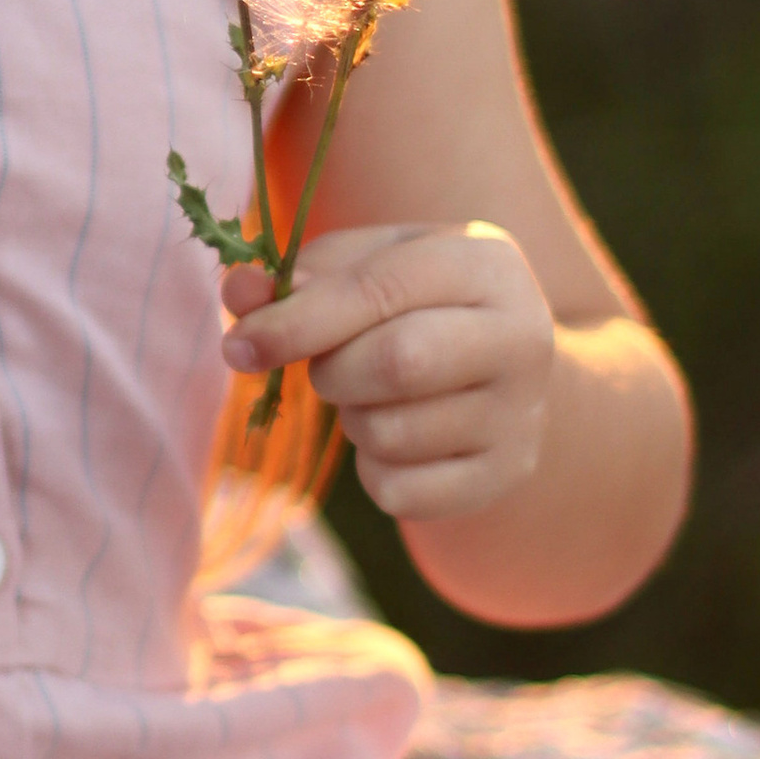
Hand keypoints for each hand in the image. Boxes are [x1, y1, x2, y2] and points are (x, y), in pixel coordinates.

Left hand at [221, 222, 554, 520]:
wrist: (503, 370)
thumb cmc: (416, 303)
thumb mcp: (366, 266)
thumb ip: (298, 277)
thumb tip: (238, 294)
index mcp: (486, 265)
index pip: (382, 289)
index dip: (299, 319)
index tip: (238, 345)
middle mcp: (522, 338)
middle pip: (397, 363)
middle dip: (332, 370)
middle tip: (326, 366)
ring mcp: (521, 415)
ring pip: (392, 434)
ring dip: (354, 420)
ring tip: (374, 395)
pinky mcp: (505, 477)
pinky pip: (400, 493)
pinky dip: (374, 471)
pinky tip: (399, 437)